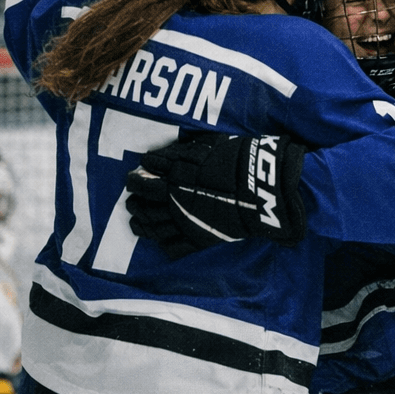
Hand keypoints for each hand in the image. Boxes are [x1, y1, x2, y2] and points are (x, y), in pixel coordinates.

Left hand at [125, 133, 305, 258]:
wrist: (261, 187)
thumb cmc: (237, 160)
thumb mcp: (206, 146)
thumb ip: (180, 153)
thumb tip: (156, 160)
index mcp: (174, 178)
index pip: (143, 179)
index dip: (135, 178)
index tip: (134, 176)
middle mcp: (174, 202)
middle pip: (144, 204)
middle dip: (135, 200)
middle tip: (132, 198)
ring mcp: (186, 224)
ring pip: (153, 227)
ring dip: (141, 222)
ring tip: (137, 219)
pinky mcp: (199, 239)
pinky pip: (172, 247)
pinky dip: (161, 243)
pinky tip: (156, 238)